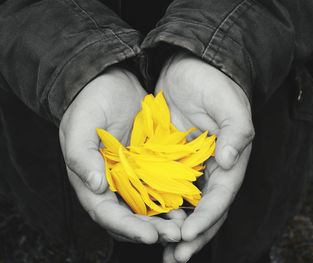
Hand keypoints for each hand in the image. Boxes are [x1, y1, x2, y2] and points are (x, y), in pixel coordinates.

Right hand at [59, 66, 179, 243]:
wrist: (110, 80)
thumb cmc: (91, 100)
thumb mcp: (80, 123)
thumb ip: (80, 154)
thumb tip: (95, 186)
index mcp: (89, 178)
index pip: (105, 212)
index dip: (127, 227)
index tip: (150, 236)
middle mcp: (108, 182)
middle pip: (126, 217)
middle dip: (149, 230)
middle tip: (174, 235)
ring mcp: (127, 175)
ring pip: (143, 207)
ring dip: (161, 220)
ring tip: (182, 226)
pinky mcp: (144, 165)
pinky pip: (156, 188)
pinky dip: (168, 200)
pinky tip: (184, 204)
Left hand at [155, 52, 253, 261]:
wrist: (189, 66)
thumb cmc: (213, 82)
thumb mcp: (229, 102)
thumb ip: (237, 131)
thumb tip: (231, 161)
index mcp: (230, 159)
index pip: (221, 196)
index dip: (207, 218)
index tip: (188, 235)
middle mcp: (212, 168)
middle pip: (205, 210)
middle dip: (193, 235)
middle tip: (175, 257)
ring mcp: (191, 166)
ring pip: (186, 205)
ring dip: (176, 229)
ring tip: (163, 251)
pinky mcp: (172, 159)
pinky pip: (167, 188)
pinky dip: (161, 208)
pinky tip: (148, 221)